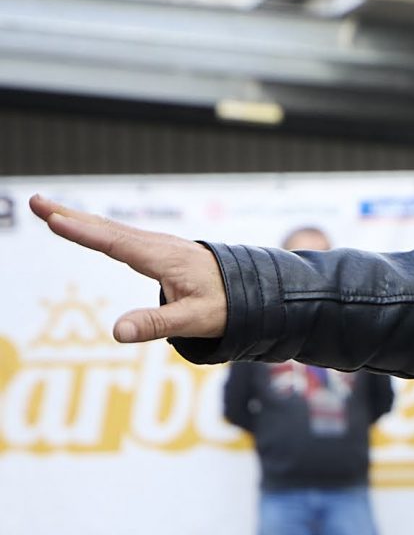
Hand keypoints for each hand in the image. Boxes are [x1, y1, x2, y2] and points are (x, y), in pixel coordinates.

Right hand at [29, 195, 226, 343]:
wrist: (258, 290)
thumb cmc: (230, 305)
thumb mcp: (196, 320)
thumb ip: (157, 324)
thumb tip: (117, 332)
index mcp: (166, 258)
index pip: (116, 243)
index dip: (83, 232)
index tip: (54, 219)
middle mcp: (160, 246)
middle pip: (107, 228)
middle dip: (70, 215)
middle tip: (35, 202)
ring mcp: (160, 245)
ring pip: (113, 229)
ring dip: (79, 218)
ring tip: (48, 210)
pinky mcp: (161, 250)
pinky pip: (122, 235)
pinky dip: (97, 227)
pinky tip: (84, 225)